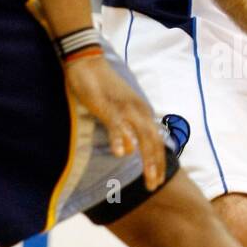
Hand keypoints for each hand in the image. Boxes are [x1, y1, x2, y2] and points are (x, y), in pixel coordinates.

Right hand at [64, 55, 166, 190]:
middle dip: (155, 166)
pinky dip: (120, 139)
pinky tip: (121, 154)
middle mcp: (139, 111)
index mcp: (142, 112)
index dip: (158, 161)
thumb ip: (125, 129)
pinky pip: (116, 124)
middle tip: (154, 186)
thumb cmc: (102, 86)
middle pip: (153, 142)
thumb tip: (129, 150)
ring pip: (141, 136)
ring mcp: (124, 108)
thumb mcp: (117, 110)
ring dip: (146, 159)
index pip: (156, 141)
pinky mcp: (107, 105)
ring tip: (147, 178)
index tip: (157, 180)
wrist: (88, 61)